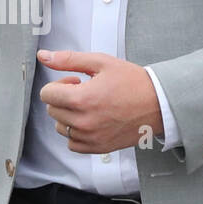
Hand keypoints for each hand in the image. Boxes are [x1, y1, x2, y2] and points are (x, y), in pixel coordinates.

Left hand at [36, 49, 161, 152]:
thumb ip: (68, 59)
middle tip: (85, 91)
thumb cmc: (133, 82)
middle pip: (52, 110)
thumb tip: (43, 56)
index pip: (47, 94)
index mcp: (82, 99)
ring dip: (68, 116)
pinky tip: (91, 120)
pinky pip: (72, 143)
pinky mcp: (98, 147)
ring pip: (60, 127)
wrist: (158, 104)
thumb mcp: (100, 62)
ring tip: (89, 106)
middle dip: (64, 98)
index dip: (58, 84)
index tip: (74, 82)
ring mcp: (90, 137)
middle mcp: (84, 122)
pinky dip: (77, 132)